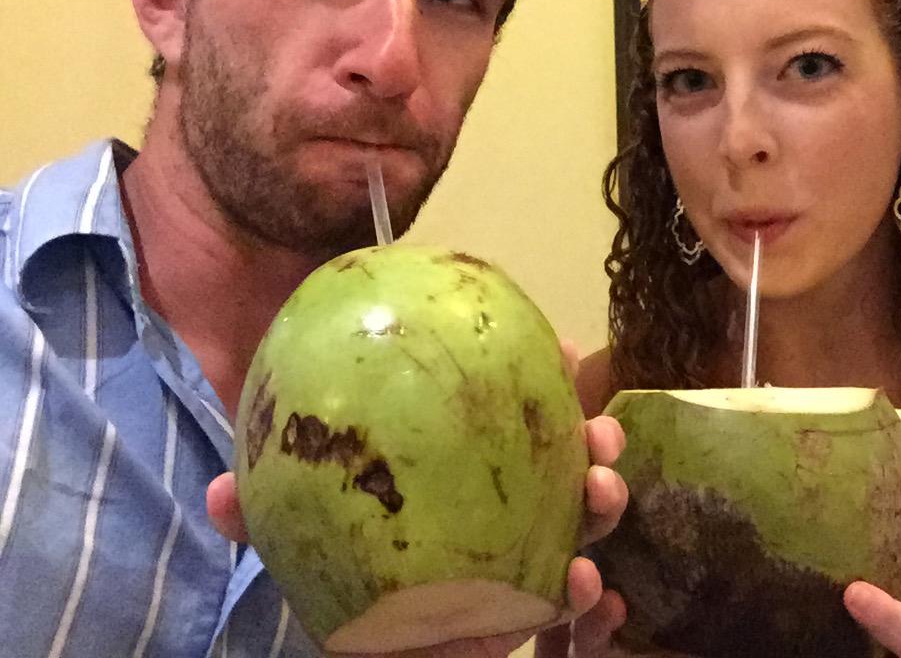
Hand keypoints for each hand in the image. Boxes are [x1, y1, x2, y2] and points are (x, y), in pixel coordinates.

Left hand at [207, 339, 628, 657]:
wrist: (359, 652)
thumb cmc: (333, 577)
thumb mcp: (297, 534)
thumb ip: (267, 513)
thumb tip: (218, 494)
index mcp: (460, 470)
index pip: (508, 415)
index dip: (546, 381)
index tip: (566, 350)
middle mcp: (501, 505)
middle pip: (562, 462)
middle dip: (592, 439)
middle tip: (596, 430)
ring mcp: (520, 558)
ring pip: (582, 524)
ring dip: (604, 505)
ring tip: (602, 494)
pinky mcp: (522, 613)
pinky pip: (567, 603)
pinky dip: (591, 596)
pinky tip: (589, 590)